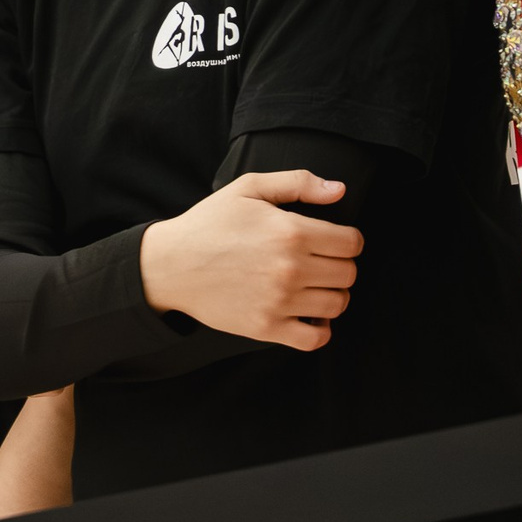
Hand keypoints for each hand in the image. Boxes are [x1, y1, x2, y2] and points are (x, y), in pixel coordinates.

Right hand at [139, 171, 361, 348]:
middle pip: (348, 274)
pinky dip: (321, 329)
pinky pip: (316, 338)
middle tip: (321, 261)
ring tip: (314, 285)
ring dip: (333, 294)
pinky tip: (308, 314)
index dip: (348, 239)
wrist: (170, 265)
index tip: (334, 240)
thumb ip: (298, 182)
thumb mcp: (248, 188)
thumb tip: (339, 190)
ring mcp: (280, 301)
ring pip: (338, 304)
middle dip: (341, 265)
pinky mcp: (267, 327)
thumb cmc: (209, 224)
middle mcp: (291, 268)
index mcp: (291, 231)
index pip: (351, 243)